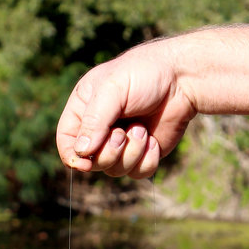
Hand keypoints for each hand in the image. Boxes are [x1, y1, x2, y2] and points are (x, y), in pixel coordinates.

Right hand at [56, 40, 197, 178]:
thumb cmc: (144, 75)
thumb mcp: (113, 89)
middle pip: (91, 162)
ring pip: (114, 170)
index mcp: (83, 110)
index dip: (73, 156)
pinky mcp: (142, 154)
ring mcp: (121, 144)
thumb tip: (81, 152)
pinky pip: (137, 173)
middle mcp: (99, 129)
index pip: (66, 141)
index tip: (86, 162)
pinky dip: (147, 160)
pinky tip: (153, 140)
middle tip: (124, 132)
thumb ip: (94, 120)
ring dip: (131, 153)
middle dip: (110, 152)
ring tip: (142, 128)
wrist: (183, 80)